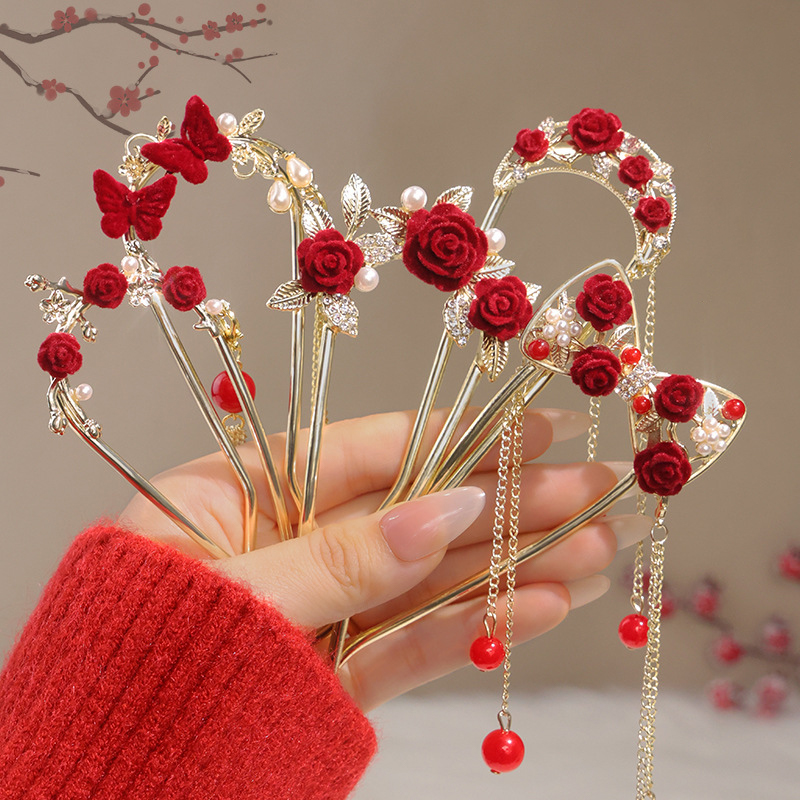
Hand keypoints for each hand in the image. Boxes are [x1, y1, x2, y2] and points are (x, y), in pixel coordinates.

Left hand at [120, 409, 647, 710]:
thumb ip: (345, 558)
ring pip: (430, 583)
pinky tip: (547, 605)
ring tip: (600, 551)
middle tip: (599, 490)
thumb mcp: (238, 595)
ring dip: (516, 568)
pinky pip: (414, 644)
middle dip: (509, 504)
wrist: (89, 786)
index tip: (535, 427)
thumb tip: (452, 509)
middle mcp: (286, 545)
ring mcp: (318, 612)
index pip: (369, 452)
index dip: (457, 437)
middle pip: (416, 516)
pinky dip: (477, 628)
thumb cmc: (135, 669)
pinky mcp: (333, 677)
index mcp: (242, 496)